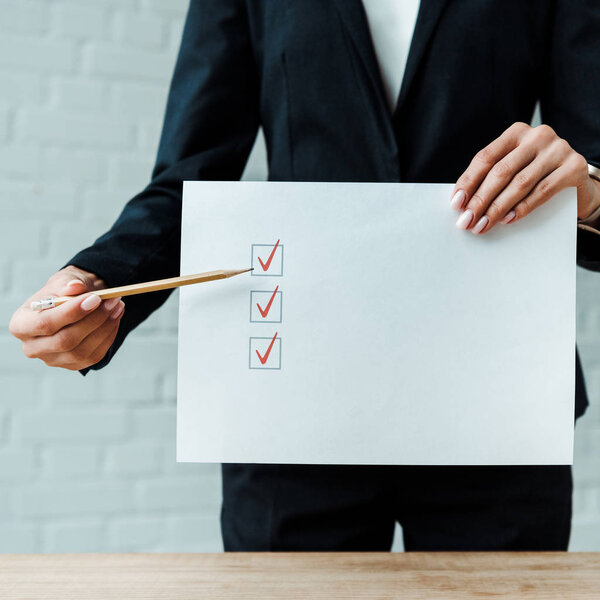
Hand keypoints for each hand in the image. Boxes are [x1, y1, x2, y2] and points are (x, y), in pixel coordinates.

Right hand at [9, 266, 124, 370]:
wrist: (74, 302)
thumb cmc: (63, 292)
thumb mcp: (63, 281)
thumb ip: (68, 283)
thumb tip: (76, 287)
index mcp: (21, 325)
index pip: (44, 324)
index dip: (71, 312)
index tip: (95, 298)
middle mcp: (33, 347)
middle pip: (65, 341)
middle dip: (93, 320)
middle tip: (113, 301)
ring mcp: (53, 360)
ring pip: (82, 351)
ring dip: (105, 327)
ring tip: (117, 306)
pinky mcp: (73, 365)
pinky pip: (94, 356)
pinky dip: (109, 336)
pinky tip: (115, 318)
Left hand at [450, 122, 599, 233]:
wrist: (576, 181)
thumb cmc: (535, 176)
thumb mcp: (513, 169)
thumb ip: (492, 178)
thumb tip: (462, 203)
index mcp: (516, 132)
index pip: (485, 157)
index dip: (468, 182)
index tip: (456, 204)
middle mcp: (537, 136)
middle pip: (501, 171)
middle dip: (480, 199)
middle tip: (467, 221)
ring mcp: (558, 149)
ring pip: (520, 183)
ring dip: (497, 208)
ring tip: (483, 225)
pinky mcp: (574, 166)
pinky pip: (543, 190)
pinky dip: (522, 207)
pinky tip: (507, 219)